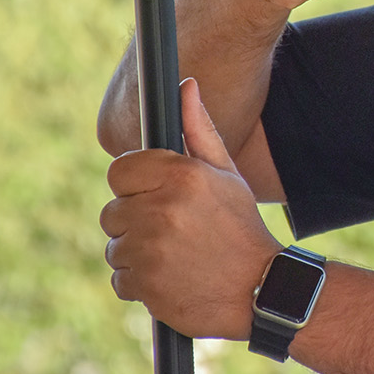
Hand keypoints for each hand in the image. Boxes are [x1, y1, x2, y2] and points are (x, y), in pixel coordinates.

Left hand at [101, 78, 282, 338]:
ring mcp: (150, 248)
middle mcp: (161, 208)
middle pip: (113, 211)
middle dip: (136, 221)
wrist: (260, 288)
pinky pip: (120, 279)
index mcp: (180, 175)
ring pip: (115, 247)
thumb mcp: (226, 173)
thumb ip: (198, 129)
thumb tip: (186, 85)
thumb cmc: (240, 226)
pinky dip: (140, 283)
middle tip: (172, 230)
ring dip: (137, 254)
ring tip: (175, 255)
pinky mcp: (145, 284)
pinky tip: (171, 278)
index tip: (154, 196)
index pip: (120, 171)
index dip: (135, 184)